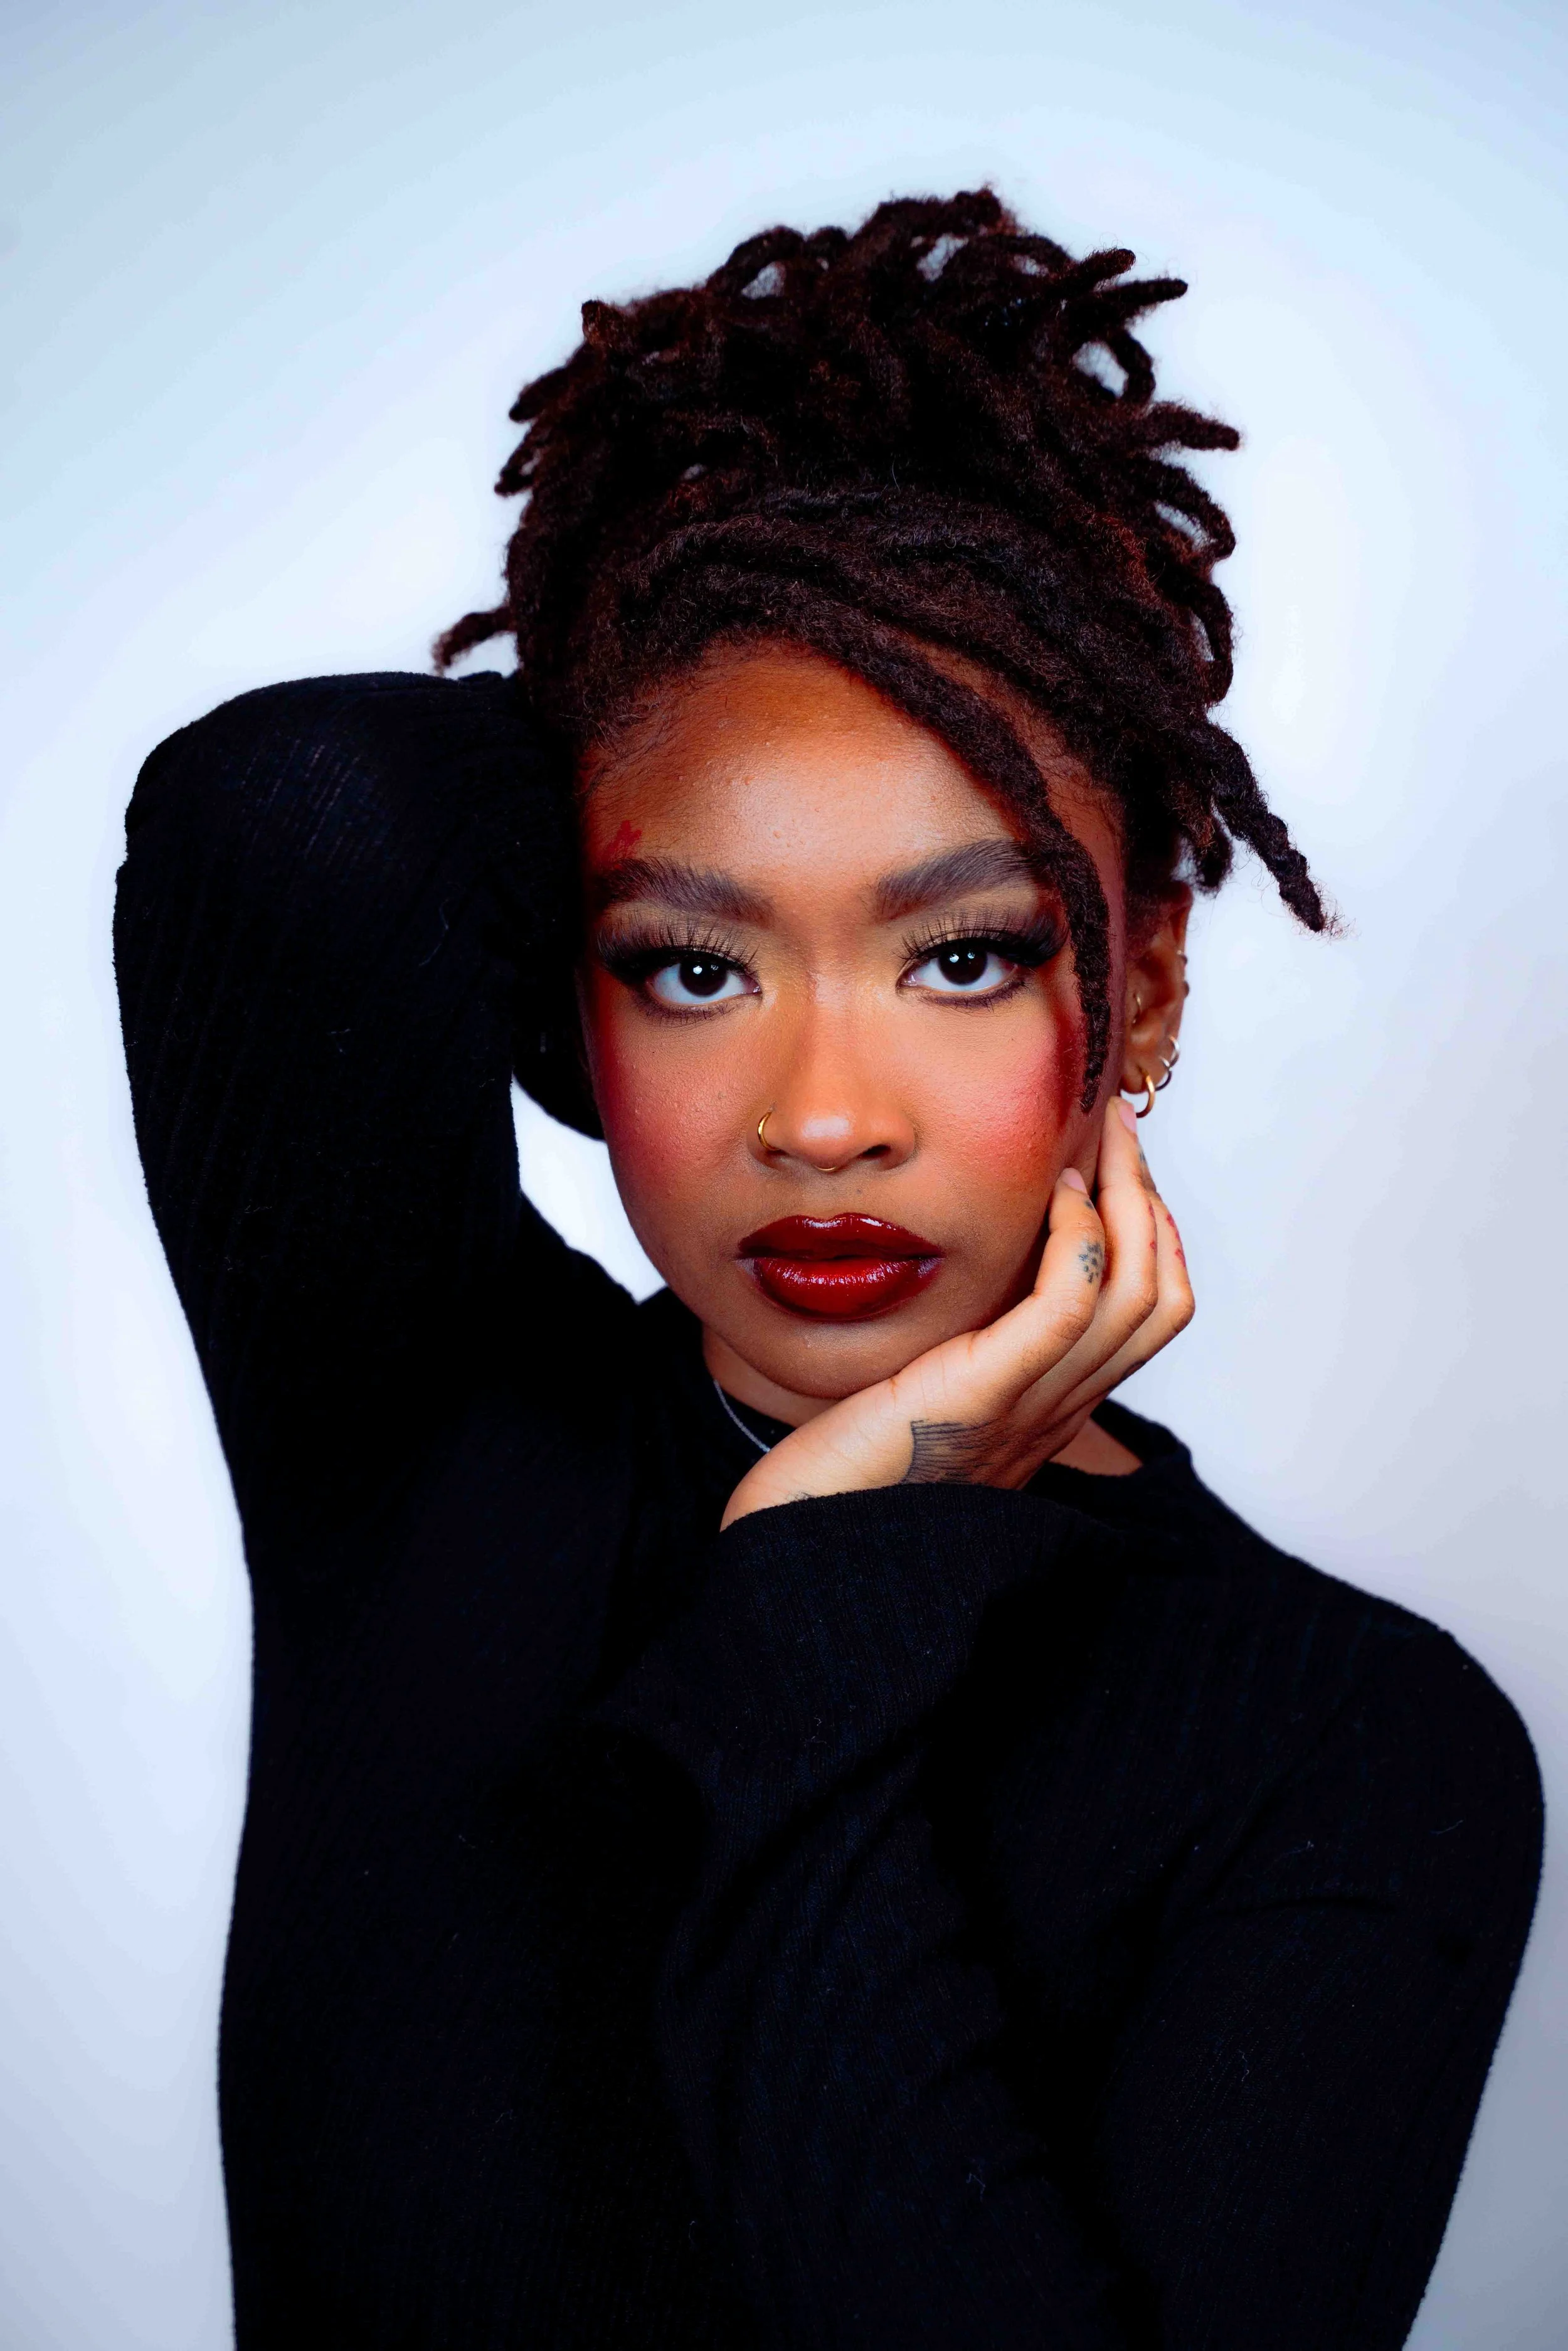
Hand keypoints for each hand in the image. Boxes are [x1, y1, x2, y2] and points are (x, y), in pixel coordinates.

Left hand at [720, 1095, 1192, 1528]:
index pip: (1148, 1317)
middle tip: (1121, 1131)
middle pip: (1161, 1295)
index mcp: (1049, 1409)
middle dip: (1152, 1202)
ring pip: (1137, 1294)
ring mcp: (1030, 1406)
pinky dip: (1078, 1242)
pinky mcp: (982, 1393)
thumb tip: (965, 1283)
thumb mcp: (920, 1393)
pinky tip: (1053, 1198)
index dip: (1150, 1235)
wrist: (796, 1547)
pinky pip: (1069, 1307)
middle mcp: (1057, 1410)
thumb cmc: (838, 1467)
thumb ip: (960, 1349)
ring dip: (1130, 1203)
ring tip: (1098, 1145)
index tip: (1114, 1169)